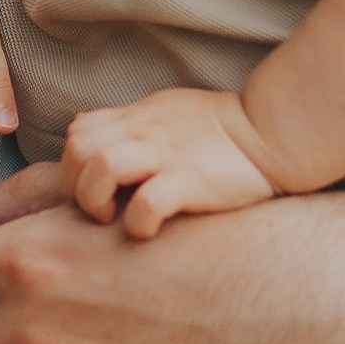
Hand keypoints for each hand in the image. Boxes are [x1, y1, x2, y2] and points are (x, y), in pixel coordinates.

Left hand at [62, 85, 277, 236]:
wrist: (273, 132)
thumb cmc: (219, 129)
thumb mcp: (164, 112)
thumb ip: (125, 124)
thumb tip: (86, 126)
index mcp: (137, 118)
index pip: (77, 132)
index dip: (71, 166)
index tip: (87, 192)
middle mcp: (145, 133)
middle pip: (78, 148)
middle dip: (74, 185)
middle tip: (97, 210)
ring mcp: (167, 155)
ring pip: (102, 167)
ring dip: (95, 199)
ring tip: (112, 219)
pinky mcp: (191, 181)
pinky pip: (147, 201)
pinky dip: (138, 222)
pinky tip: (148, 231)